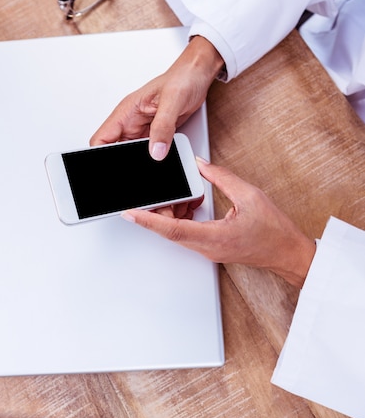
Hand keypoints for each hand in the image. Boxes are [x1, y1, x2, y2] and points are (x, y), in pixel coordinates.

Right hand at [89, 36, 223, 159]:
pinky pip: (150, 151)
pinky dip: (153, 158)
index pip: (101, 139)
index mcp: (126, 112)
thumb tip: (156, 151)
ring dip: (140, 161)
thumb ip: (163, 127)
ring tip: (151, 165)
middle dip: (121, 162)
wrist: (198, 75)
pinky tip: (161, 161)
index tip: (106, 167)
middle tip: (135, 171)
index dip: (99, 155)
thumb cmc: (183, 78)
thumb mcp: (173, 101)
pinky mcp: (157, 134)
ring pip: (132, 154)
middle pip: (115, 150)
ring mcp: (144, 129)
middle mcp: (132, 122)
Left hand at [121, 159, 315, 287]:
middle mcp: (207, 248)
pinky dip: (181, 219)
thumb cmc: (274, 229)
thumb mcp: (249, 195)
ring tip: (167, 196)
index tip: (130, 212)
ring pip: (177, 233)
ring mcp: (208, 250)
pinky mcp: (210, 248)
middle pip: (170, 231)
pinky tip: (187, 204)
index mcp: (215, 237)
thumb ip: (221, 178)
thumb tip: (200, 165)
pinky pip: (187, 234)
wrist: (287, 252)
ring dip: (168, 216)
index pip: (173, 229)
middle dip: (153, 214)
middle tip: (141, 197)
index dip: (148, 220)